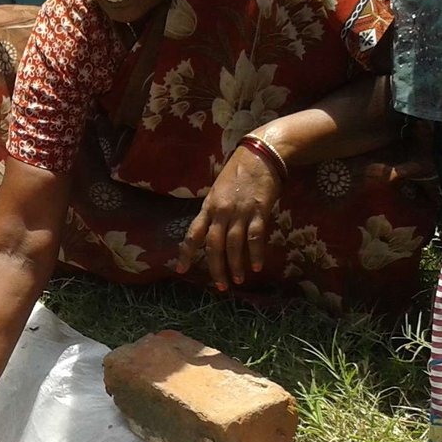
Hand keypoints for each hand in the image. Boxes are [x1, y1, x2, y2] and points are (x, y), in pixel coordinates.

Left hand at [177, 141, 282, 289]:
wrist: (260, 154)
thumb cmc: (238, 171)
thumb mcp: (218, 190)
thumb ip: (214, 210)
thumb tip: (210, 231)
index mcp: (208, 206)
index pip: (193, 234)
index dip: (186, 253)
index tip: (181, 269)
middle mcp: (221, 211)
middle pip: (214, 245)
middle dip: (216, 268)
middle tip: (220, 286)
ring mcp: (240, 211)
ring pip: (233, 245)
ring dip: (236, 265)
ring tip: (238, 280)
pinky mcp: (258, 211)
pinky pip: (254, 237)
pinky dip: (255, 253)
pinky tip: (256, 266)